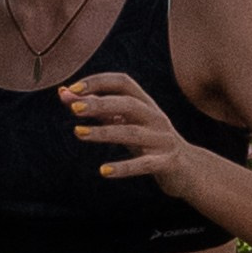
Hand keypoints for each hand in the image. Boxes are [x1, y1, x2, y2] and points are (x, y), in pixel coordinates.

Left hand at [62, 70, 214, 203]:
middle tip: (74, 108)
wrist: (188, 170)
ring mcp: (162, 140)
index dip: (98, 81)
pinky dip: (123, 168)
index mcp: (146, 104)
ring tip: (78, 133)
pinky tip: (104, 171)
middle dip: (100, 104)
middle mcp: (156, 117)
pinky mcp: (166, 162)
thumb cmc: (149, 142)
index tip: (72, 89)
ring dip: (104, 132)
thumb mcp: (125, 123)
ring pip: (132, 133)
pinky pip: (143, 164)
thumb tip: (63, 93)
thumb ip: (96, 109)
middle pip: (128, 104)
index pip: (123, 82)